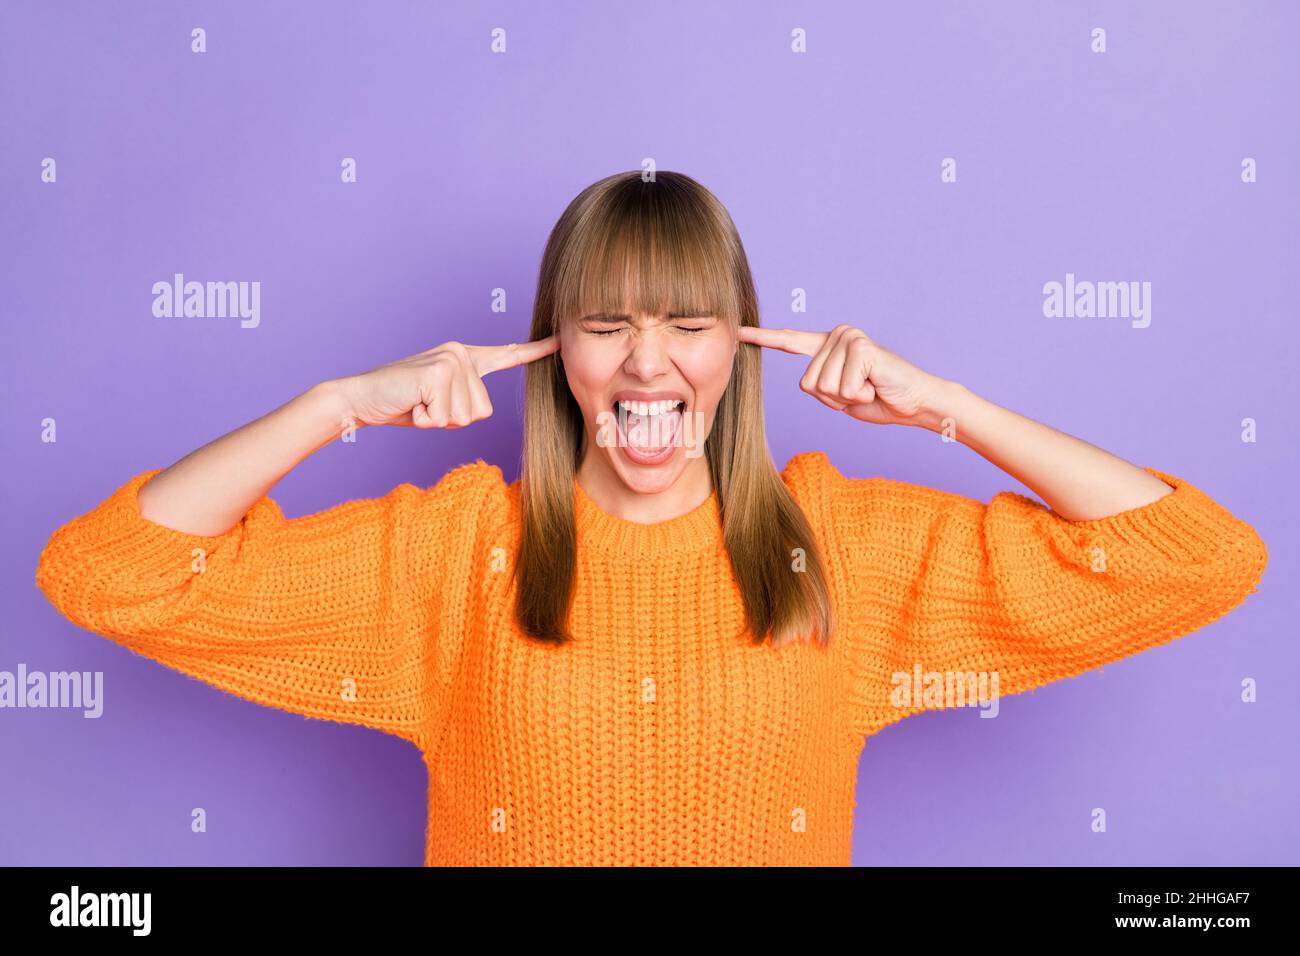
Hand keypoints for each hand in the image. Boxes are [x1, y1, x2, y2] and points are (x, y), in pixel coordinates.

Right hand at [335, 336, 559, 427]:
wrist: (360, 398)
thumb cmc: (401, 403)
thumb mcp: (441, 402)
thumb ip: (463, 400)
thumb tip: (479, 409)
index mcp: (465, 357)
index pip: (507, 355)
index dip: (536, 352)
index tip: (561, 342)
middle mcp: (461, 354)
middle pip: (482, 411)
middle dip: (451, 420)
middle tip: (424, 406)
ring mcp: (450, 361)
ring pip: (465, 417)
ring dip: (437, 420)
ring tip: (417, 404)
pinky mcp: (437, 373)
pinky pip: (445, 417)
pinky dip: (425, 420)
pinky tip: (411, 404)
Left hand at [737, 323, 949, 427]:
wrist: (915, 403)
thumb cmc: (879, 400)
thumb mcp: (839, 396)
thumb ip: (820, 386)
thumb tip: (807, 383)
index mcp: (827, 346)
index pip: (790, 342)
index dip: (762, 339)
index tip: (737, 332)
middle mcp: (836, 335)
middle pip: (808, 384)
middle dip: (833, 400)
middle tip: (860, 391)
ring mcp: (848, 337)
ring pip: (823, 387)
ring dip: (847, 398)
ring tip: (868, 387)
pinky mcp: (861, 347)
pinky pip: (843, 387)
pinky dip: (860, 395)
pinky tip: (875, 384)